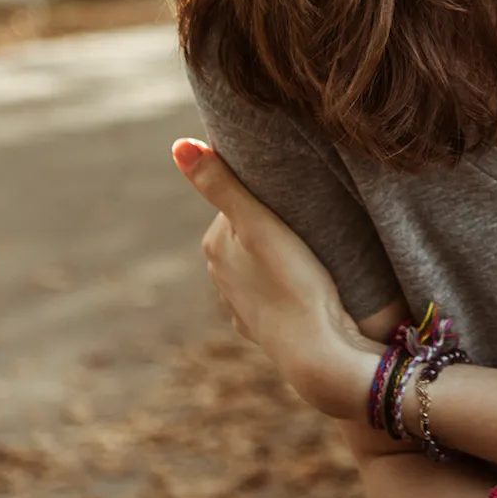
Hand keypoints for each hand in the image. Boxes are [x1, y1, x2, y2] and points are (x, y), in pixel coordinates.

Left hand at [173, 139, 380, 419]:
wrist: (317, 352)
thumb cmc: (293, 282)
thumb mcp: (258, 223)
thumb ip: (219, 184)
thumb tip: (178, 145)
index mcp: (214, 246)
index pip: (238, 200)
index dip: (268, 194)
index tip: (296, 195)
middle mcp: (218, 276)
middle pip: (248, 232)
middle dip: (272, 224)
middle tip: (309, 223)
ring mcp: (240, 304)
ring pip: (260, 264)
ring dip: (279, 257)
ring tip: (312, 254)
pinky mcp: (263, 326)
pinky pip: (275, 294)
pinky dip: (286, 287)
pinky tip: (306, 288)